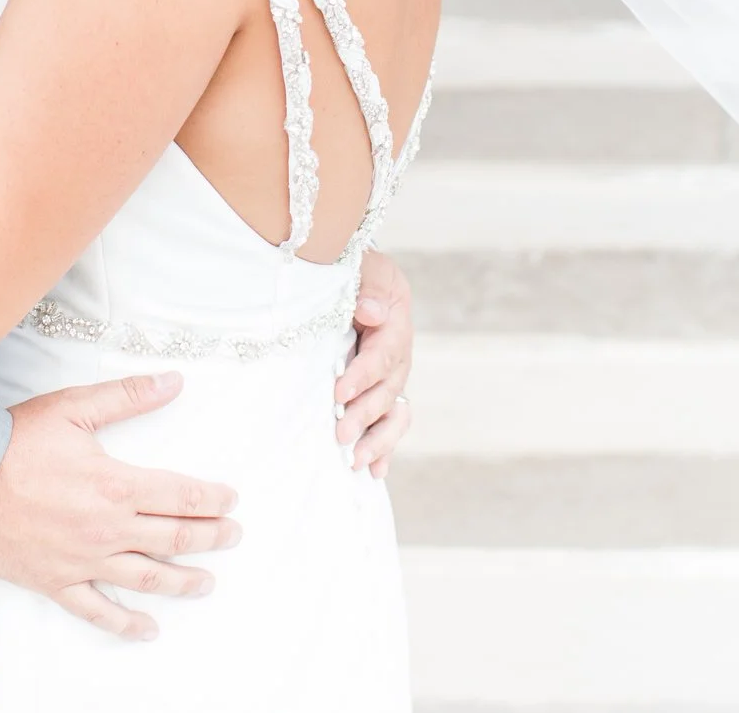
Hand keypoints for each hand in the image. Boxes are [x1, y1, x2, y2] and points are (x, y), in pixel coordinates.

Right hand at [0, 373, 239, 640]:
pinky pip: (96, 611)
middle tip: (233, 536)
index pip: (181, 495)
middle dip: (210, 537)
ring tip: (206, 582)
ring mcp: (83, 560)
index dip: (212, 499)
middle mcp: (107, 528)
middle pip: (174, 538)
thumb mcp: (73, 407)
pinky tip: (147, 630)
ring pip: (146, 578)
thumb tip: (173, 381)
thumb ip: (127, 396)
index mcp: (116, 485)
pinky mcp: (56, 581)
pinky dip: (125, 624)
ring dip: (182, 581)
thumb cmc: (13, 442)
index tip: (230, 501)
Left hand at [333, 250, 414, 475]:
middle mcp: (399, 356)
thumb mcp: (366, 266)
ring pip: (393, 414)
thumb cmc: (357, 270)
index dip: (362, 375)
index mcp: (395, 324)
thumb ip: (370, 286)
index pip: (381, 355)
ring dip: (377, 440)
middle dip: (364, 415)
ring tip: (355, 461)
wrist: (359, 280)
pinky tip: (374, 471)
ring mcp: (393, 378)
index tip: (339, 393)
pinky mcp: (384, 392)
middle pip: (387, 391)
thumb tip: (371, 312)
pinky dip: (385, 448)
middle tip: (340, 434)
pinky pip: (391, 424)